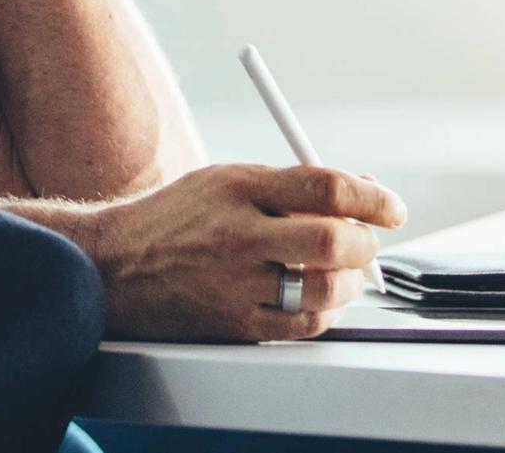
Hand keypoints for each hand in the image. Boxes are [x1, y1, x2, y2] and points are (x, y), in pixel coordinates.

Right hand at [88, 164, 406, 341]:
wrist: (114, 267)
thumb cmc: (175, 219)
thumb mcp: (225, 181)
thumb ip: (288, 186)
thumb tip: (360, 189)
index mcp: (237, 186)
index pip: (323, 185)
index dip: (371, 196)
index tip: (390, 207)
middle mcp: (237, 234)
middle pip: (331, 238)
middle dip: (364, 242)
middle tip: (366, 241)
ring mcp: (236, 283)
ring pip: (325, 288)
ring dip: (350, 281)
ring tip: (343, 272)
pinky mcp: (236, 323)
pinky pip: (304, 323)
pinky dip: (324, 311)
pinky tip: (318, 297)